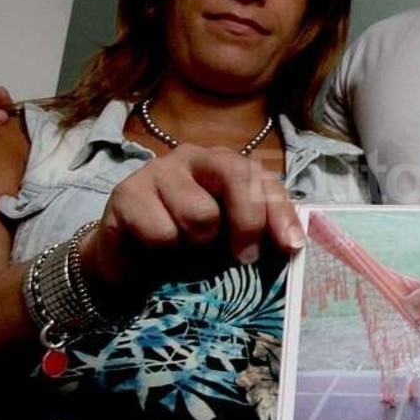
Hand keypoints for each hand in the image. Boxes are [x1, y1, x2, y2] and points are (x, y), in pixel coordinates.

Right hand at [79, 144, 303, 299]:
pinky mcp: (128, 193)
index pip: (263, 180)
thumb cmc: (187, 247)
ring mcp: (159, 170)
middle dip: (247, 223)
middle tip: (243, 257)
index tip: (291, 247)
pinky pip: (162, 232)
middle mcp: (195, 158)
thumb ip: (258, 234)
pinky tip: (156, 249)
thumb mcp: (229, 241)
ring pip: (200, 213)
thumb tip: (291, 246)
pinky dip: (165, 252)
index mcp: (226, 166)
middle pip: (237, 176)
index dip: (281, 213)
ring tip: (186, 249)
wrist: (128, 261)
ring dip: (198, 245)